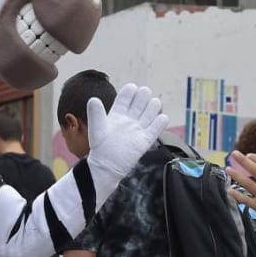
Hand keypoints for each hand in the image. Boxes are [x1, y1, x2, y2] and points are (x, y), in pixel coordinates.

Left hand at [86, 84, 168, 210]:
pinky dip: (161, 121)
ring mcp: (139, 128)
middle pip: (141, 100)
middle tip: (144, 96)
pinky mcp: (146, 140)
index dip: (131, 90)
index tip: (132, 89)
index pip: (127, 95)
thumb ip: (96, 115)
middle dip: (144, 95)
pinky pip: (157, 127)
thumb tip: (93, 99)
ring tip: (152, 107)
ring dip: (154, 106)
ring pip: (151, 110)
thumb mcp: (96, 130)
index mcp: (117, 113)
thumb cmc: (100, 148)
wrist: (107, 167)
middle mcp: (130, 118)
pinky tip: (160, 119)